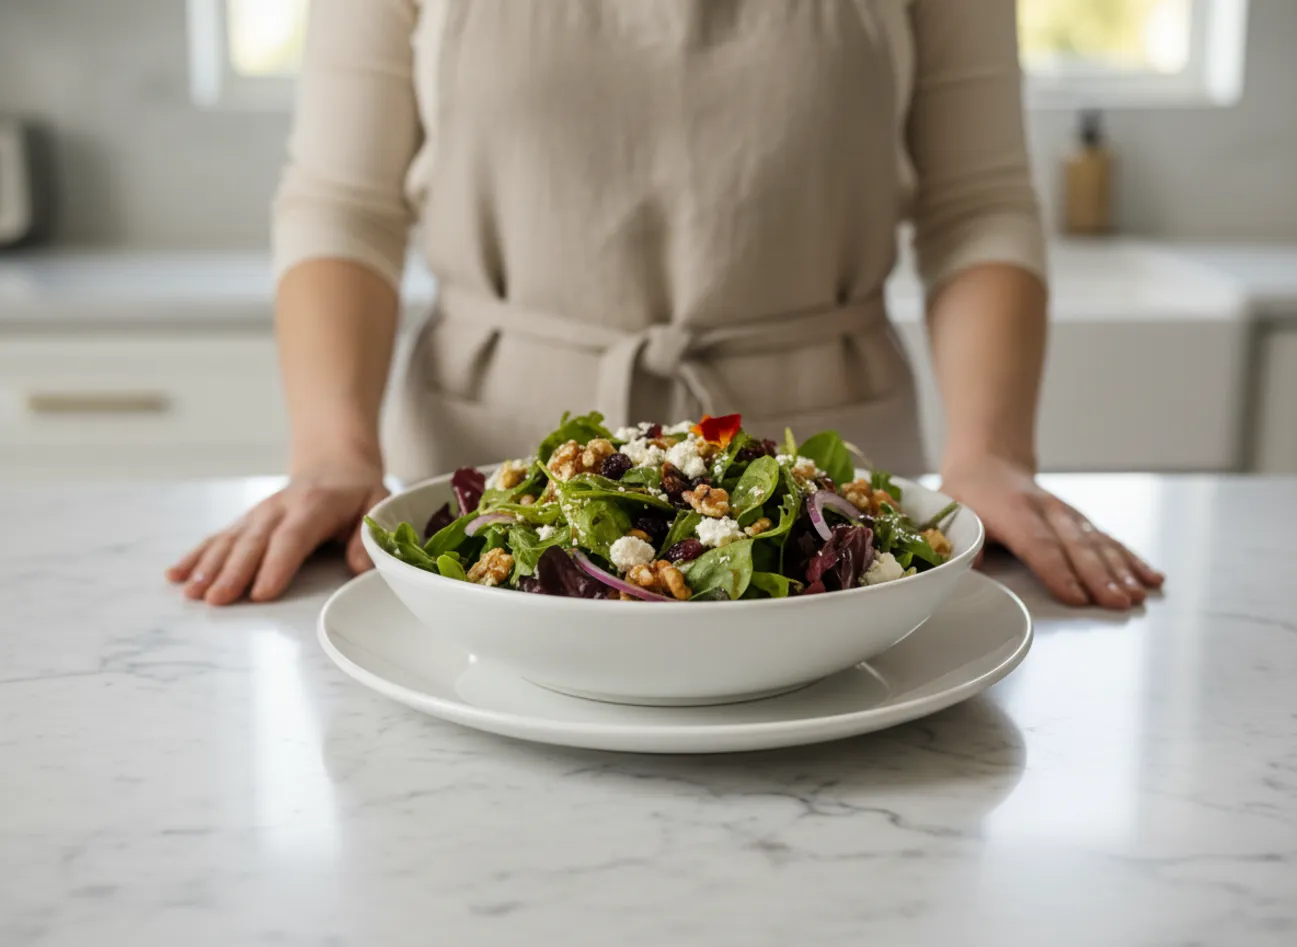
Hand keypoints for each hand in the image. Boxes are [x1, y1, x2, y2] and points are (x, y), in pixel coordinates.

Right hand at [166, 465, 388, 604]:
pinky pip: (218, 538)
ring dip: (208, 567)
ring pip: (230, 541)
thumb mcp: (377, 506)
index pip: (292, 538)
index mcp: (314, 506)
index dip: (276, 565)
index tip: (261, 593)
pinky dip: (196, 555)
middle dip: (233, 572)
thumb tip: (361, 567)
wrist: (333, 464)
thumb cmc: (357, 493)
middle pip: (254, 543)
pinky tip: (175, 575)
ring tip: (191, 592)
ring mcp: (258, 515)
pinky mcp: (246, 521)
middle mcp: (279, 509)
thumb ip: (369, 536)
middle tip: (217, 600)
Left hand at [939, 454, 1162, 608]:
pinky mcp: (1080, 520)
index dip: (1058, 572)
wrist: (990, 461)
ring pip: (1098, 543)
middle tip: (1118, 603)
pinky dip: (1132, 559)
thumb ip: (965, 541)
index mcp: (1014, 513)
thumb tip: (970, 566)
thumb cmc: (970, 494)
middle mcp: (1047, 512)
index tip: (1076, 597)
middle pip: (1077, 547)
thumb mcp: (955, 512)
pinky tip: (1151, 576)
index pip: (1039, 546)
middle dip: (1100, 577)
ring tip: (1138, 595)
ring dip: (1121, 571)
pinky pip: (1109, 539)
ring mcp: (1067, 515)